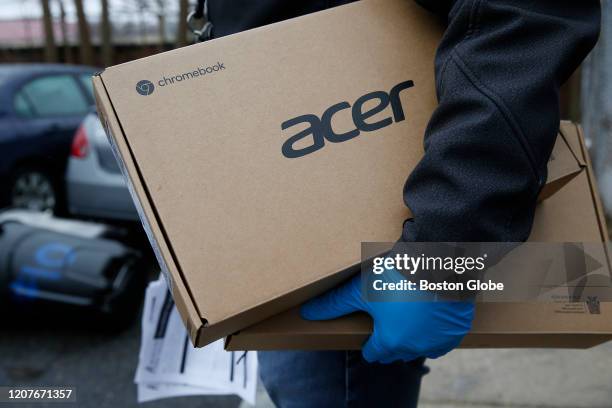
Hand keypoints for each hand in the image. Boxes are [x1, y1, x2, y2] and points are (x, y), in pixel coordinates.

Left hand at [300, 272, 473, 363]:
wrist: (438, 263)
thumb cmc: (395, 277)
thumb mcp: (359, 290)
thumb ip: (333, 304)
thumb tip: (306, 313)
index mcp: (389, 342)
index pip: (373, 353)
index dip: (368, 341)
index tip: (369, 329)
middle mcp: (414, 347)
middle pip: (395, 352)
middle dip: (389, 340)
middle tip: (385, 319)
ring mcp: (437, 340)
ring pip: (420, 347)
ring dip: (413, 337)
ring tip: (406, 315)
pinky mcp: (457, 329)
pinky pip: (443, 339)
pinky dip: (435, 332)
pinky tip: (429, 315)